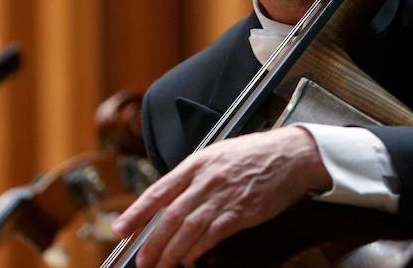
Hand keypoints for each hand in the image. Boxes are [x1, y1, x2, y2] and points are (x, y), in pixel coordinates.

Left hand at [112, 127, 330, 267]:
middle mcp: (207, 179)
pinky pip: (212, 235)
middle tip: (142, 260)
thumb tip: (172, 198)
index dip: (137, 212)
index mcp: (199, 163)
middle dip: (152, 242)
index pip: (159, 190)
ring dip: (170, 251)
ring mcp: (224, 195)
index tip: (120, 229)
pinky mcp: (242, 211)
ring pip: (188, 229)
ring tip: (160, 265)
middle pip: (170, 216)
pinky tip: (189, 258)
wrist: (292, 154)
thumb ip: (195, 175)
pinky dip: (197, 249)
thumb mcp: (220, 154)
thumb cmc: (256, 154)